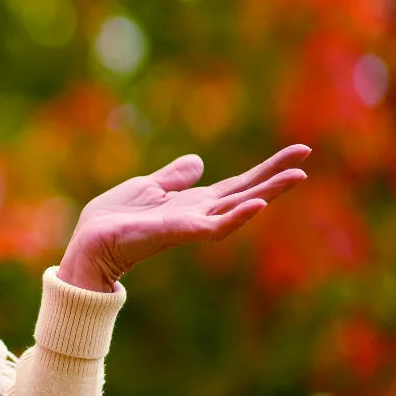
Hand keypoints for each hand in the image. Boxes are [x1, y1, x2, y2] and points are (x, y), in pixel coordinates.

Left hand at [58, 144, 310, 291]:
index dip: (266, 169)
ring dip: (267, 193)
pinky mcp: (179, 232)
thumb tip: (199, 162)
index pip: (238, 183)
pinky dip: (236, 215)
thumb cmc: (114, 219)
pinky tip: (256, 203)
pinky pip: (214, 226)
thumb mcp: (147, 187)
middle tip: (306, 158)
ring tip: (296, 177)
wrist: (89, 243)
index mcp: (193, 202)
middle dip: (275, 176)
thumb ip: (174, 178)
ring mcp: (192, 225)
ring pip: (238, 207)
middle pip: (246, 192)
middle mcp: (199, 214)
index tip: (298, 152)